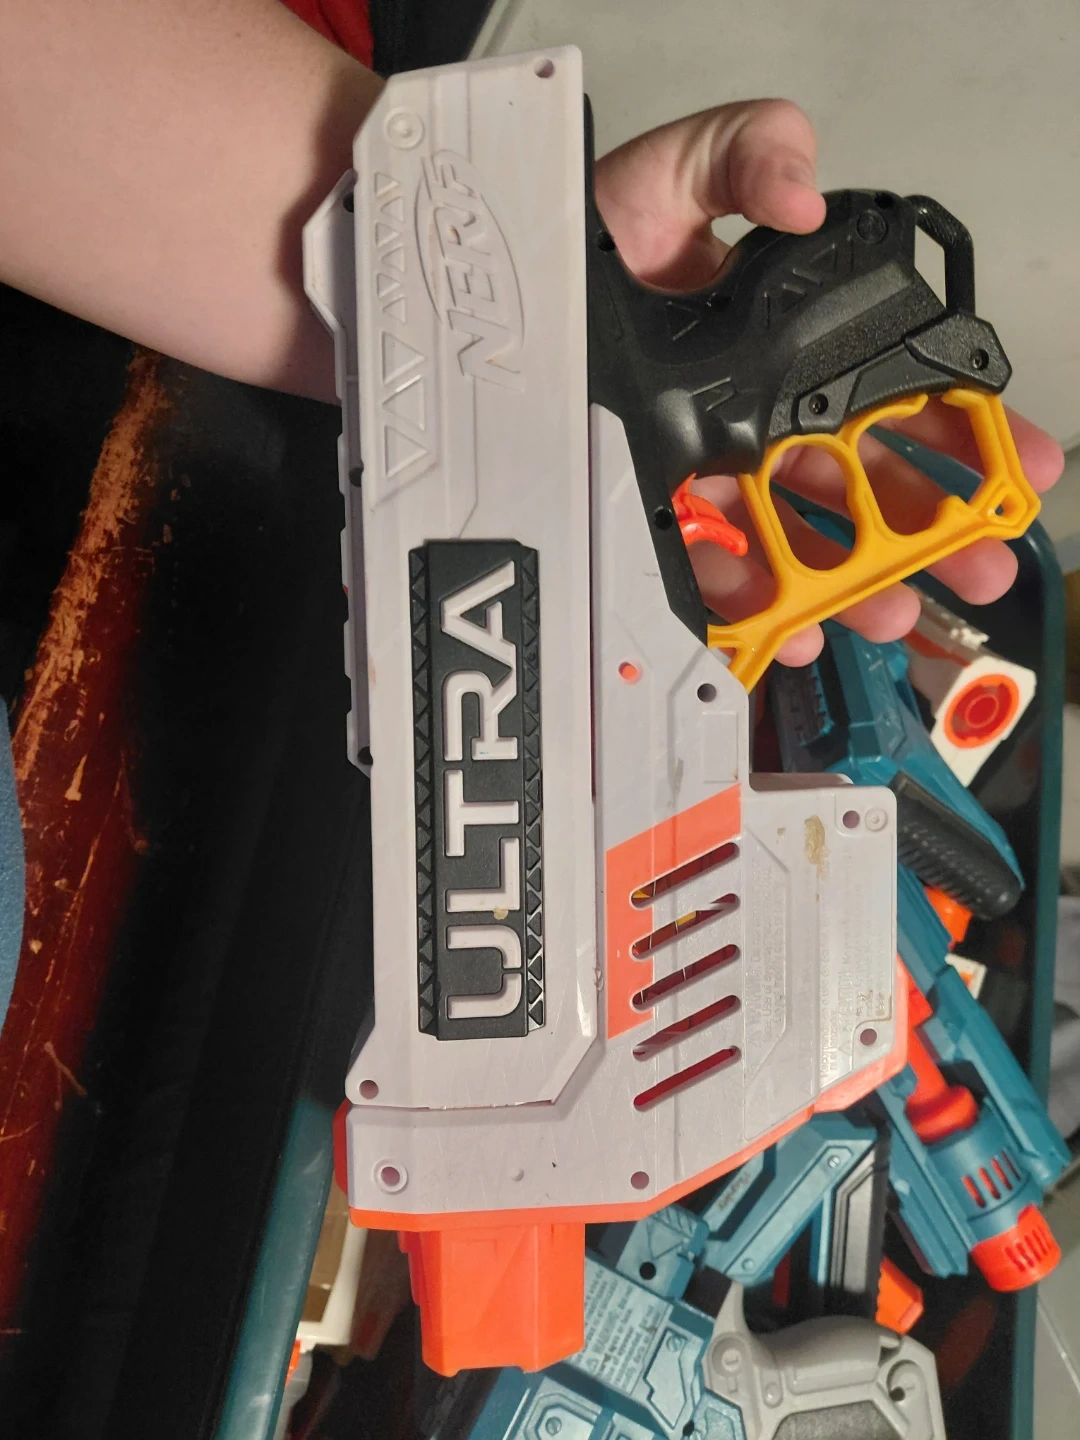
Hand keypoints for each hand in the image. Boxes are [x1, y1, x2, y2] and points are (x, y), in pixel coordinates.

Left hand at [594, 102, 1064, 665]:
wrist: (491, 285)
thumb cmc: (584, 227)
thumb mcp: (679, 165)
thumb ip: (752, 153)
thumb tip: (806, 199)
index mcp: (789, 340)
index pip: (893, 385)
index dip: (961, 424)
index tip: (1018, 463)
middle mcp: (760, 409)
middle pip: (862, 478)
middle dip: (932, 526)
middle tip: (981, 565)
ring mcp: (710, 466)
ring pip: (799, 535)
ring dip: (855, 580)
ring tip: (893, 611)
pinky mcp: (652, 507)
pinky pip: (710, 567)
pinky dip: (754, 604)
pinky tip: (789, 624)